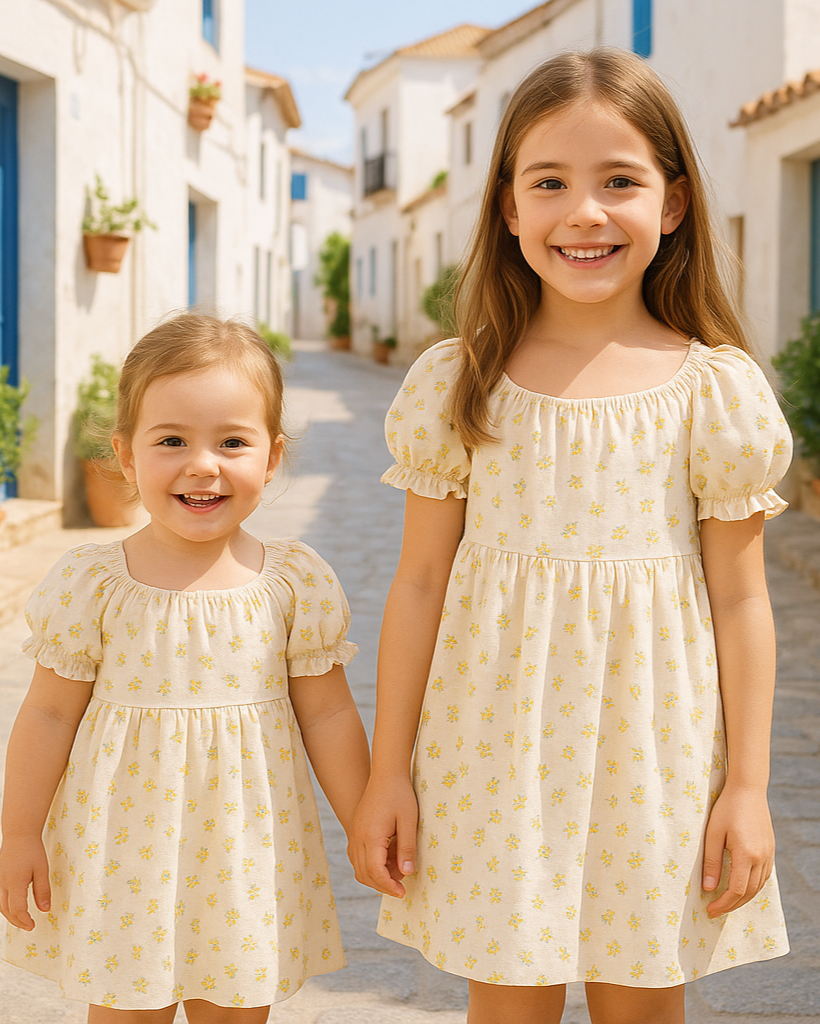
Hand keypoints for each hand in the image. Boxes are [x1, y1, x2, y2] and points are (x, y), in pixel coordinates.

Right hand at [0, 835, 50, 929]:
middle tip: (29, 926)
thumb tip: (45, 910)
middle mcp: (3, 884)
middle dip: (17, 921)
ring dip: (11, 916)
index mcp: (15, 883)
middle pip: (7, 911)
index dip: (25, 920)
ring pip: (1, 906)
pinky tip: (15, 908)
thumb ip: (43, 890)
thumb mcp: (42, 869)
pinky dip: (6, 907)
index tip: (33, 925)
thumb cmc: (32, 850)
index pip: (17, 909)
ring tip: (23, 920)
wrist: (19, 834)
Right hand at [348, 775, 417, 897]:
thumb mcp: (409, 821)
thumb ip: (407, 848)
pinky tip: (387, 861)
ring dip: (376, 876)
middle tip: (402, 887)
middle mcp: (358, 837)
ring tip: (397, 872)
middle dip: (382, 885)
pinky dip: (370, 865)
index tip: (403, 893)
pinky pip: (358, 857)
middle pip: (364, 874)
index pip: (375, 872)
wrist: (386, 774)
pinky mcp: (356, 831)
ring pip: (359, 867)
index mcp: (371, 836)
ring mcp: (354, 834)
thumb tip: (407, 874)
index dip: (388, 886)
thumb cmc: (400, 794)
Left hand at [702, 783, 774, 917]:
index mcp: (746, 854)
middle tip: (715, 911)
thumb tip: (708, 888)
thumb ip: (711, 862)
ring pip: (758, 887)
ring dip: (743, 898)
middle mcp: (761, 858)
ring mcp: (768, 854)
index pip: (736, 890)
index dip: (723, 903)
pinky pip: (764, 876)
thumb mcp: (713, 833)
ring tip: (726, 903)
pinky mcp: (770, 850)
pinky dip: (752, 887)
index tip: (709, 910)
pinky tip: (741, 887)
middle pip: (749, 893)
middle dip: (732, 905)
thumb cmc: (726, 809)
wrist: (748, 790)